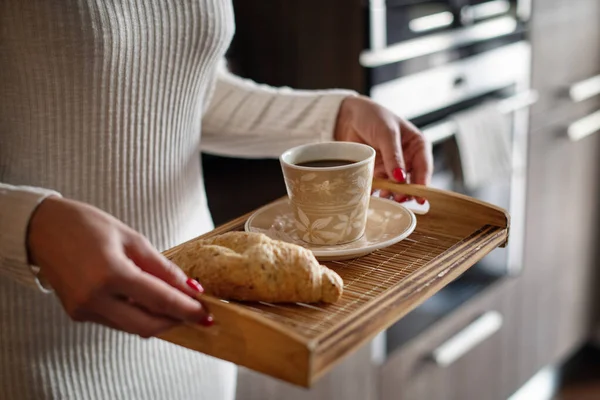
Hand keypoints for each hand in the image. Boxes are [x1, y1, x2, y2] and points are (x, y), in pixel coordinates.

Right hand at [27, 196, 212, 337]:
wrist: (43, 228)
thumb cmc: (88, 225)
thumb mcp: (132, 239)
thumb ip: (162, 267)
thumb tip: (189, 287)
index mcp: (110, 273)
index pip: (159, 300)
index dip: (186, 309)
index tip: (206, 313)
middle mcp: (94, 298)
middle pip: (147, 325)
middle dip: (176, 322)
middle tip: (196, 315)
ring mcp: (83, 310)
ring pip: (132, 327)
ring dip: (158, 320)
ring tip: (178, 307)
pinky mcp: (78, 314)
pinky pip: (116, 321)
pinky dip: (137, 315)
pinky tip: (149, 302)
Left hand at [334, 95, 432, 202]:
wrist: (347, 116)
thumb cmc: (372, 116)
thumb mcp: (386, 133)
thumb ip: (393, 155)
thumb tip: (400, 178)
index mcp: (417, 145)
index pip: (424, 167)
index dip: (423, 183)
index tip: (419, 198)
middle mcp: (408, 158)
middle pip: (412, 181)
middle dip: (407, 192)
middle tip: (399, 199)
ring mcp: (393, 166)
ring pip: (397, 186)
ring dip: (392, 194)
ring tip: (385, 197)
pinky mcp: (378, 172)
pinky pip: (381, 186)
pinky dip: (379, 192)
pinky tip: (374, 196)